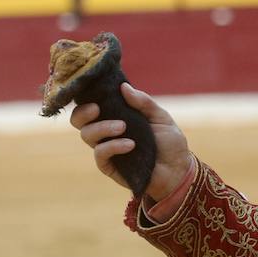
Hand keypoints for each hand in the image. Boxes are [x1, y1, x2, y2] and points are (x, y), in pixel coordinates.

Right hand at [71, 82, 192, 200]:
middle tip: (96, 108)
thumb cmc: (170, 142)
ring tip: (123, 127)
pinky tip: (130, 145)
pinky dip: (112, 146)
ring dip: (102, 127)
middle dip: (82, 112)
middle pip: (79, 121)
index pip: (92, 105)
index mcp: (117, 116)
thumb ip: (144, 103)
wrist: (179, 170)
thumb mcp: (161, 118)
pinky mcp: (109, 166)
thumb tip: (124, 87)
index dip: (86, 98)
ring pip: (87, 135)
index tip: (94, 91)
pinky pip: (100, 154)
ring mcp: (107, 149)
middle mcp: (107, 132)